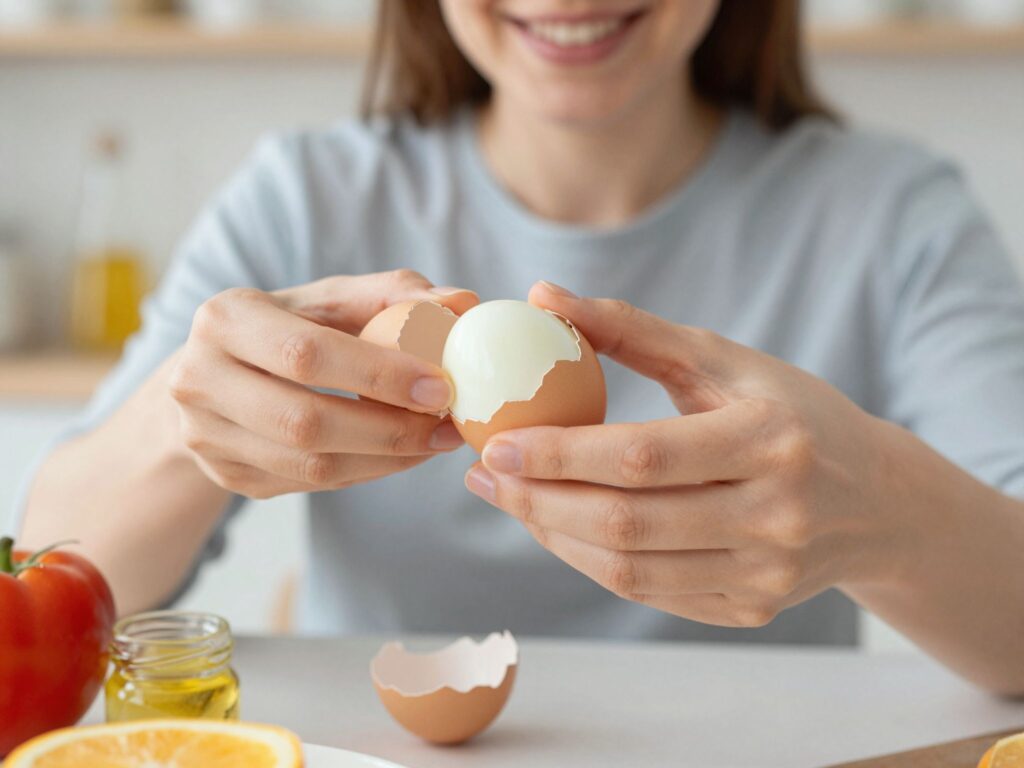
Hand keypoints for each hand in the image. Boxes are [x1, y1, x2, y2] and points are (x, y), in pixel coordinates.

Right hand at [170, 270, 478, 498]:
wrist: (213, 373)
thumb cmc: (287, 326)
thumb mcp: (328, 299)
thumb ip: (393, 294)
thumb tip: (464, 301)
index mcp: (224, 320)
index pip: (306, 355)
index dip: (377, 375)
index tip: (440, 385)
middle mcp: (199, 380)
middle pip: (304, 422)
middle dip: (388, 429)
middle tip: (446, 426)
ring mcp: (206, 437)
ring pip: (309, 466)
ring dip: (385, 458)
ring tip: (434, 440)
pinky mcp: (227, 476)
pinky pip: (309, 485)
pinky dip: (366, 471)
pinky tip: (401, 453)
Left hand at [465, 281, 908, 627]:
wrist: (877, 500)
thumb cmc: (791, 412)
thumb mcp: (724, 360)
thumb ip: (633, 330)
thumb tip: (543, 296)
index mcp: (770, 440)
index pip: (642, 456)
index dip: (559, 454)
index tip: (495, 443)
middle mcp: (775, 515)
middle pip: (627, 523)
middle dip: (538, 502)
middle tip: (484, 476)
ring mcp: (766, 574)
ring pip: (629, 571)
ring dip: (554, 537)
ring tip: (511, 501)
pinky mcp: (752, 609)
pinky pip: (650, 594)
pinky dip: (593, 563)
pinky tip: (560, 528)